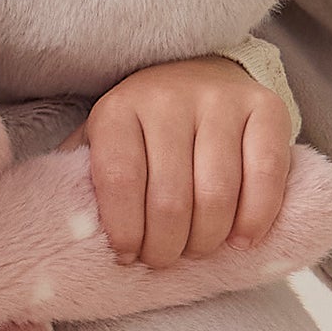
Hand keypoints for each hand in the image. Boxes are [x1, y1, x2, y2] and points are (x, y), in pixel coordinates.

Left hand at [83, 56, 292, 268]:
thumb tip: (64, 226)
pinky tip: (242, 239)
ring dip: (207, 239)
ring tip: (198, 251)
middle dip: (166, 246)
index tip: (128, 256)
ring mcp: (220, 100)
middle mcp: (168, 98)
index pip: (120, 180)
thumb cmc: (144, 126)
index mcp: (118, 110)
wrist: (201, 70)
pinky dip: (255, 217)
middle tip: (164, 260)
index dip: (126, 230)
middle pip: (170, 197)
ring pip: (217, 193)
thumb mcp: (101, 140)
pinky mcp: (267, 107)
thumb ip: (82, 177)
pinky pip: (266, 175)